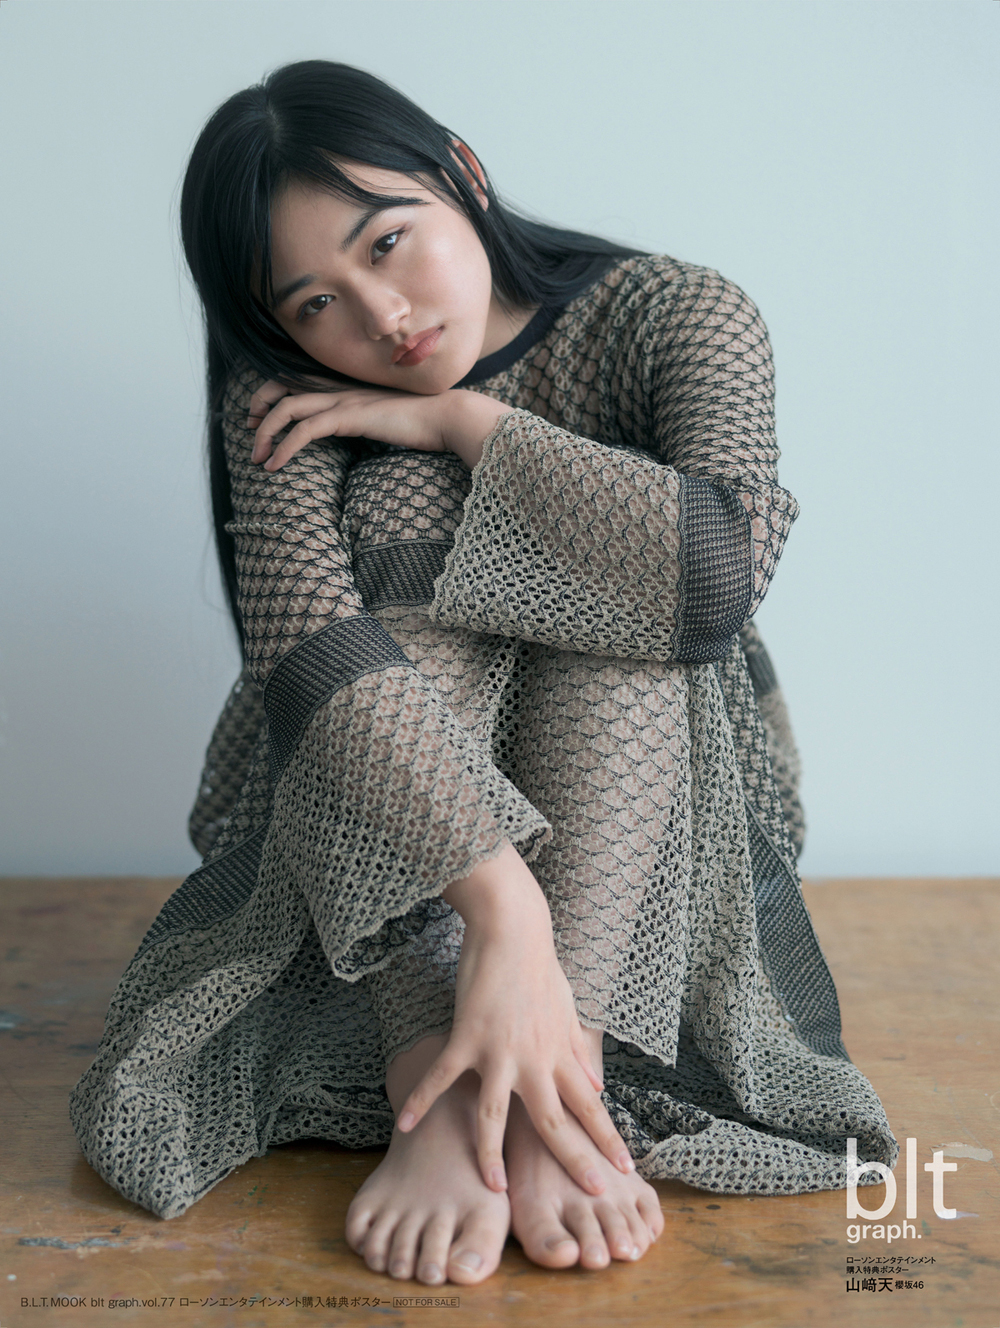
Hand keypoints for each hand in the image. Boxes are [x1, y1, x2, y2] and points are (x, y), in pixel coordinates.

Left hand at [247, 380, 509, 471]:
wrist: (448, 417)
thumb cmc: (424, 422)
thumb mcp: (386, 419)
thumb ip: (366, 420)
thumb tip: (357, 433)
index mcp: (346, 386)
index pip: (297, 378)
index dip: (272, 392)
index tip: (260, 416)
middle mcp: (340, 387)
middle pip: (283, 386)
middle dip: (259, 409)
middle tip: (249, 432)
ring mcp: (344, 400)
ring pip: (288, 409)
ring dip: (266, 434)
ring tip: (257, 459)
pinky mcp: (350, 417)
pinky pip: (305, 430)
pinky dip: (285, 448)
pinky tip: (275, 466)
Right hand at [395, 844, 634, 1195]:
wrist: (512, 928)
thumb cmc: (539, 965)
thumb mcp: (568, 1008)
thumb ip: (580, 1050)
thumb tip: (599, 1084)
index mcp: (561, 1052)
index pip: (591, 1105)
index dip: (608, 1138)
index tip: (625, 1168)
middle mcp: (535, 1059)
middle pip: (555, 1122)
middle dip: (574, 1161)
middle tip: (589, 1198)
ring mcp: (499, 1051)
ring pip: (496, 1116)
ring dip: (493, 1155)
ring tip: (493, 1189)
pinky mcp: (466, 1037)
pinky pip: (442, 1078)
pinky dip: (423, 1101)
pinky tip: (405, 1126)